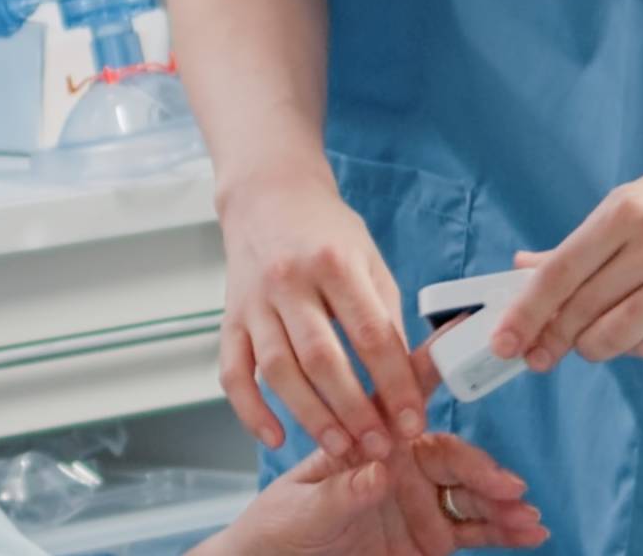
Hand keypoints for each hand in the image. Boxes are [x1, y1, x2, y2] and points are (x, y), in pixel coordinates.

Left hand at [198, 340, 547, 555]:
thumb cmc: (279, 525)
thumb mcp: (303, 507)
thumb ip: (343, 492)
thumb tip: (380, 472)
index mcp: (365, 440)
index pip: (401, 398)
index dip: (436, 367)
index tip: (472, 346)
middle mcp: (398, 464)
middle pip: (450, 454)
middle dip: (482, 467)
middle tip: (507, 484)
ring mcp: (417, 500)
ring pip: (469, 492)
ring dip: (501, 501)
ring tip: (526, 515)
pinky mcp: (429, 536)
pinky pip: (473, 529)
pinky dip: (503, 530)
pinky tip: (528, 531)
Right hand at [217, 161, 422, 460]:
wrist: (267, 194)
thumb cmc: (326, 231)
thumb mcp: (369, 260)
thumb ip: (384, 316)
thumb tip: (405, 381)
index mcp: (335, 263)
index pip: (370, 334)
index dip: (395, 383)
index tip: (413, 421)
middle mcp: (289, 281)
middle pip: (322, 358)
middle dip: (355, 410)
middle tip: (379, 448)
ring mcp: (254, 301)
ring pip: (278, 370)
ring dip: (310, 416)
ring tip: (340, 448)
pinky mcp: (230, 318)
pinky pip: (232, 372)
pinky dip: (249, 410)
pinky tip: (273, 438)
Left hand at [493, 120, 642, 367]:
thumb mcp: (632, 198)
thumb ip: (579, 241)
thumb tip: (526, 269)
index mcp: (626, 211)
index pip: (561, 274)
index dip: (526, 313)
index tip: (504, 340)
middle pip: (584, 308)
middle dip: (552, 338)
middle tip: (535, 353)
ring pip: (620, 334)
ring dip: (591, 347)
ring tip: (583, 344)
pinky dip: (633, 346)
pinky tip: (627, 336)